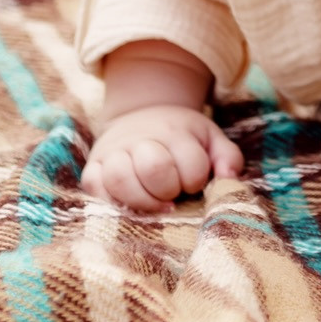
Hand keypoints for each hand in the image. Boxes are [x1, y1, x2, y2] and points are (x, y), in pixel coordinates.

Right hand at [80, 103, 242, 213]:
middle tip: (173, 195)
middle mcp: (141, 139)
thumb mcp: (209, 137)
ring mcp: (113, 153)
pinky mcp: (92, 168)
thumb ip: (227, 157)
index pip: (192, 165)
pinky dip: (111, 202)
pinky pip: (94, 188)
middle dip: (169, 190)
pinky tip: (130, 206)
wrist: (141, 115)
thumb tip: (228, 180)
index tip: (194, 183)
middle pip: (154, 168)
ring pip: (120, 179)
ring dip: (142, 201)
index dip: (196, 181)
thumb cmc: (181, 136)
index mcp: (175, 131)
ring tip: (155, 205)